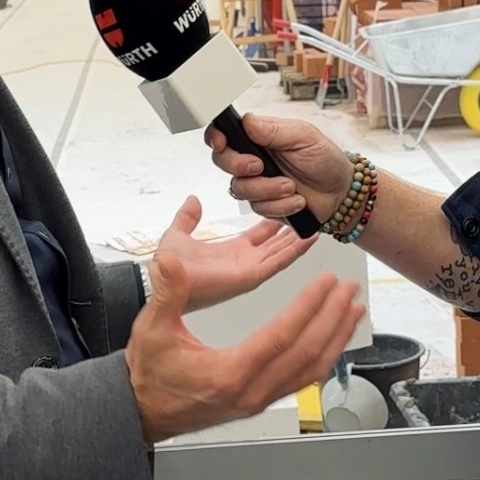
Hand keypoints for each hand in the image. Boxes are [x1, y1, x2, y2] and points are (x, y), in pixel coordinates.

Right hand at [126, 252, 363, 443]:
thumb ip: (167, 292)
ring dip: (336, 338)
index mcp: (228, 373)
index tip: (327, 282)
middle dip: (333, 318)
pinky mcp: (260, 401)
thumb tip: (169, 261)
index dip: (308, 307)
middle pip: (305, 354)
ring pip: (310, 371)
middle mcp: (250, 392)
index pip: (281, 337)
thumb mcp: (152, 329)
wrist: (142, 412)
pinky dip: (324, 357)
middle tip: (350, 290)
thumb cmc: (149, 372)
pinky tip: (334, 340)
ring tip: (354, 311)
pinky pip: (301, 380)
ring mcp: (258, 400)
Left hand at [156, 195, 316, 311]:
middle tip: (308, 217)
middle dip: (292, 232)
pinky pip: (278, 262)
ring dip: (298, 241)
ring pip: (282, 253)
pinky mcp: (250, 276)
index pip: (258, 236)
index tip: (286, 210)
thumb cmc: (168, 267)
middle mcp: (243, 262)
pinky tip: (309, 239)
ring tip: (316, 226)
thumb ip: (187, 218)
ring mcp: (249, 270)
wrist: (163, 279)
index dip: (273, 224)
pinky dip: (295, 251)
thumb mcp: (178, 233)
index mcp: (230, 252)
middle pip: (275, 245)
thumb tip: (193, 201)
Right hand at [204, 115, 350, 224]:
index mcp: (260, 137)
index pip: (226, 132)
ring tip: (292, 186)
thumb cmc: (325, 160)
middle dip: (238, 165)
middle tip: (260, 166)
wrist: (341, 193)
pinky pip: (259, 207)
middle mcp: (254, 159)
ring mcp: (257, 183)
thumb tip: (247, 121)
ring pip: (240, 188)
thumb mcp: (304, 137)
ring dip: (268, 189)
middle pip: (223, 161)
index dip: (216, 137)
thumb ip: (274, 130)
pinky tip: (297, 201)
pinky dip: (280, 205)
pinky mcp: (265, 204)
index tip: (221, 142)